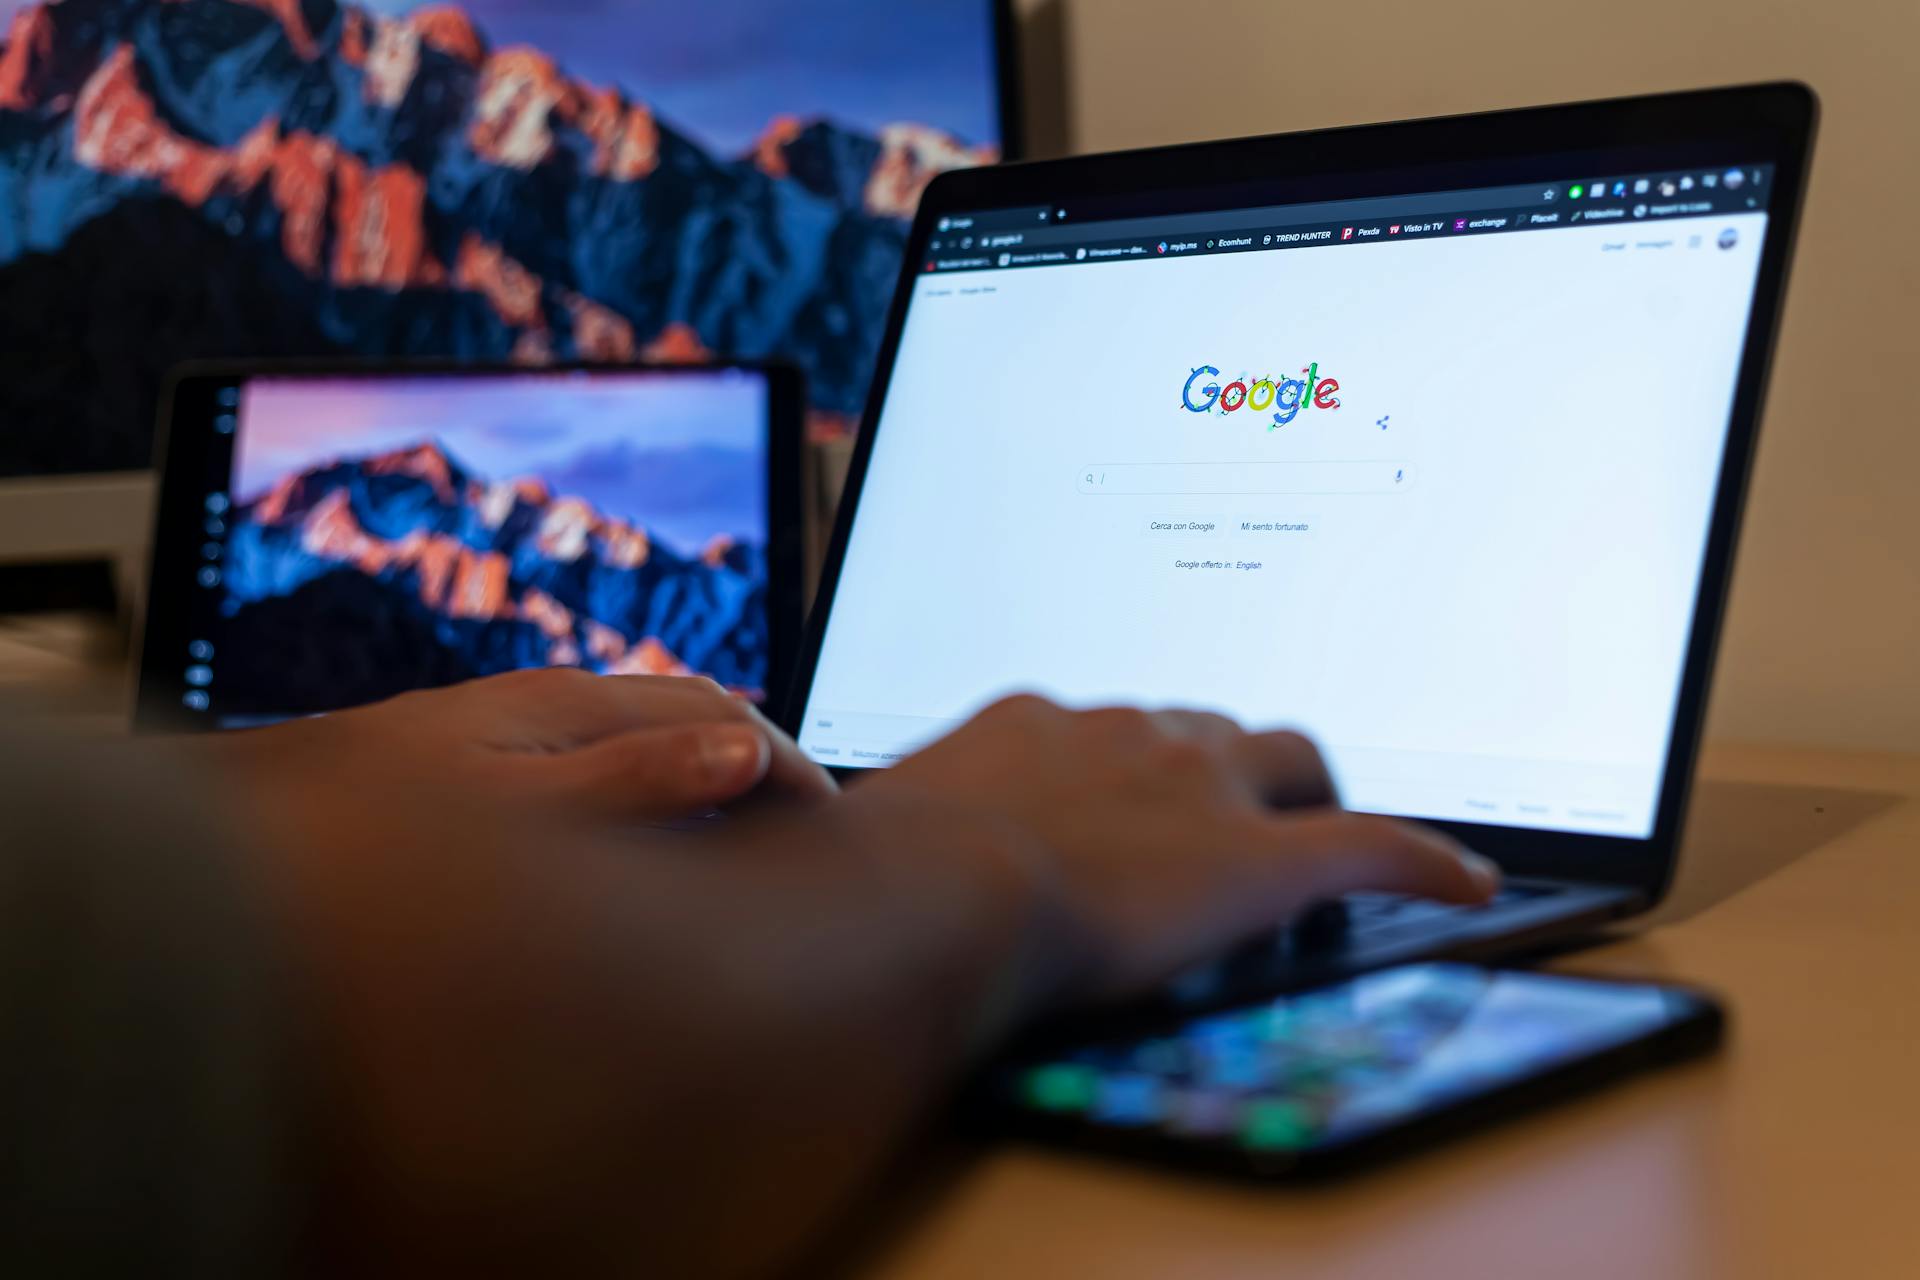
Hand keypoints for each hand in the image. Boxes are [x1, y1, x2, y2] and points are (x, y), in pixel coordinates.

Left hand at [201, 668, 835, 822]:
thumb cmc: (371, 829)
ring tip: (740, 856)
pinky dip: (650, 810)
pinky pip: (602, 778)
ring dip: (704, 791)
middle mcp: (547, 709)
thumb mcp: (519, 811)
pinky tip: (638, 859)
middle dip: (759, 771)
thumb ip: (632, 781)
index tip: (832, 829)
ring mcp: (517, 737)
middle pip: (691, 721)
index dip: (791, 768)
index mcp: (570, 706)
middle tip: (803, 847)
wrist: (243, 837)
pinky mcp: (488, 772)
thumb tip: (741, 756)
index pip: (724, 716)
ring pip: (646, 749)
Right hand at [867, 694, 1498, 1002]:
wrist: (932, 893)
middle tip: (1230, 812)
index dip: (1139, 762)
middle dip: (1226, 764)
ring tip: (1320, 829)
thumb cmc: (883, 872)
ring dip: (1304, 791)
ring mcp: (1199, 787)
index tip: (1138, 791)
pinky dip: (1424, 860)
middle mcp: (1128, 732)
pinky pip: (1372, 846)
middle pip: (1211, 728)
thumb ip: (903, 823)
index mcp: (1040, 724)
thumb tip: (855, 842)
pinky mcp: (1260, 859)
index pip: (1113, 726)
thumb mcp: (881, 829)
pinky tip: (1466, 881)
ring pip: (1290, 758)